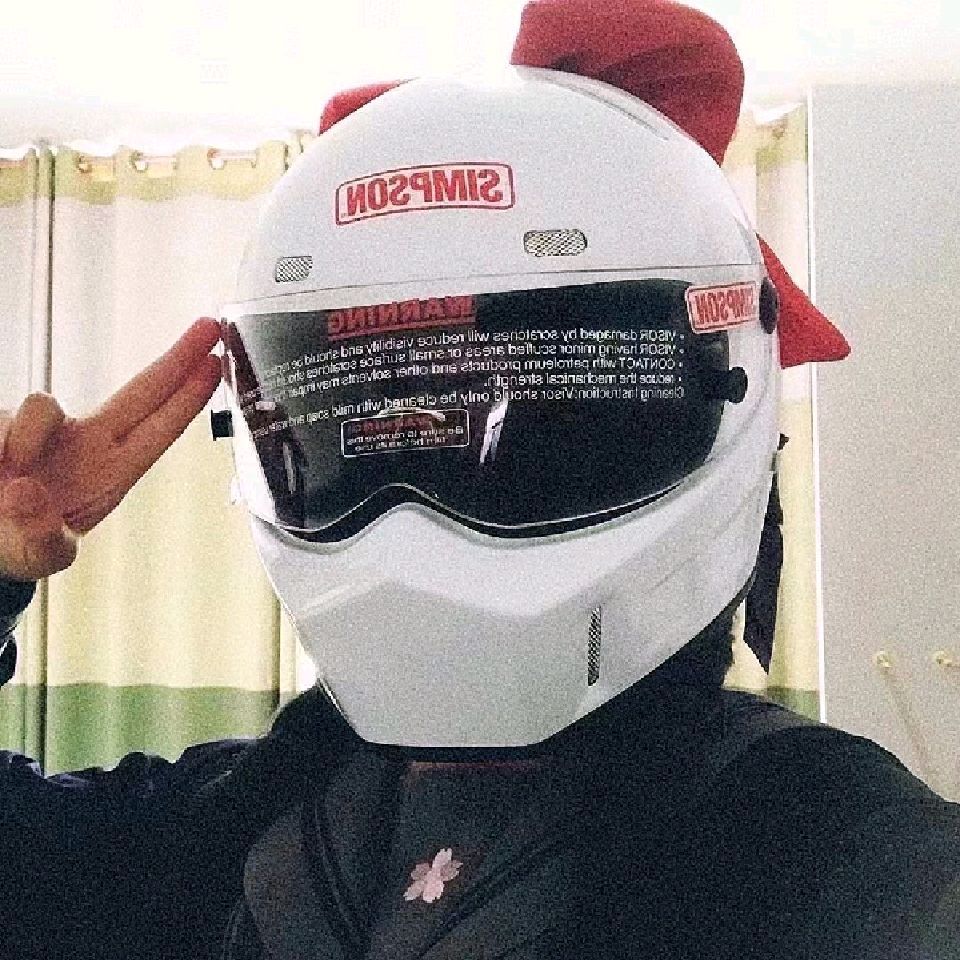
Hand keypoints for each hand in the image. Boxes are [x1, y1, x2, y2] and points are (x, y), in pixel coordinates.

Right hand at [0, 318, 221, 581]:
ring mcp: (44, 430)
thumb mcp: (41, 556)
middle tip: (209, 326)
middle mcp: (85, 444)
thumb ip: (43, 541)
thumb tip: (30, 493)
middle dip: (176, 357)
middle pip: (141, 391)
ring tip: (12, 487)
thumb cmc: (19, 542)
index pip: (158, 429)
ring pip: (42, 405)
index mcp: (109, 472)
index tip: (216, 363)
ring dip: (25, 440)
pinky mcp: (2, 422)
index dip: (187, 397)